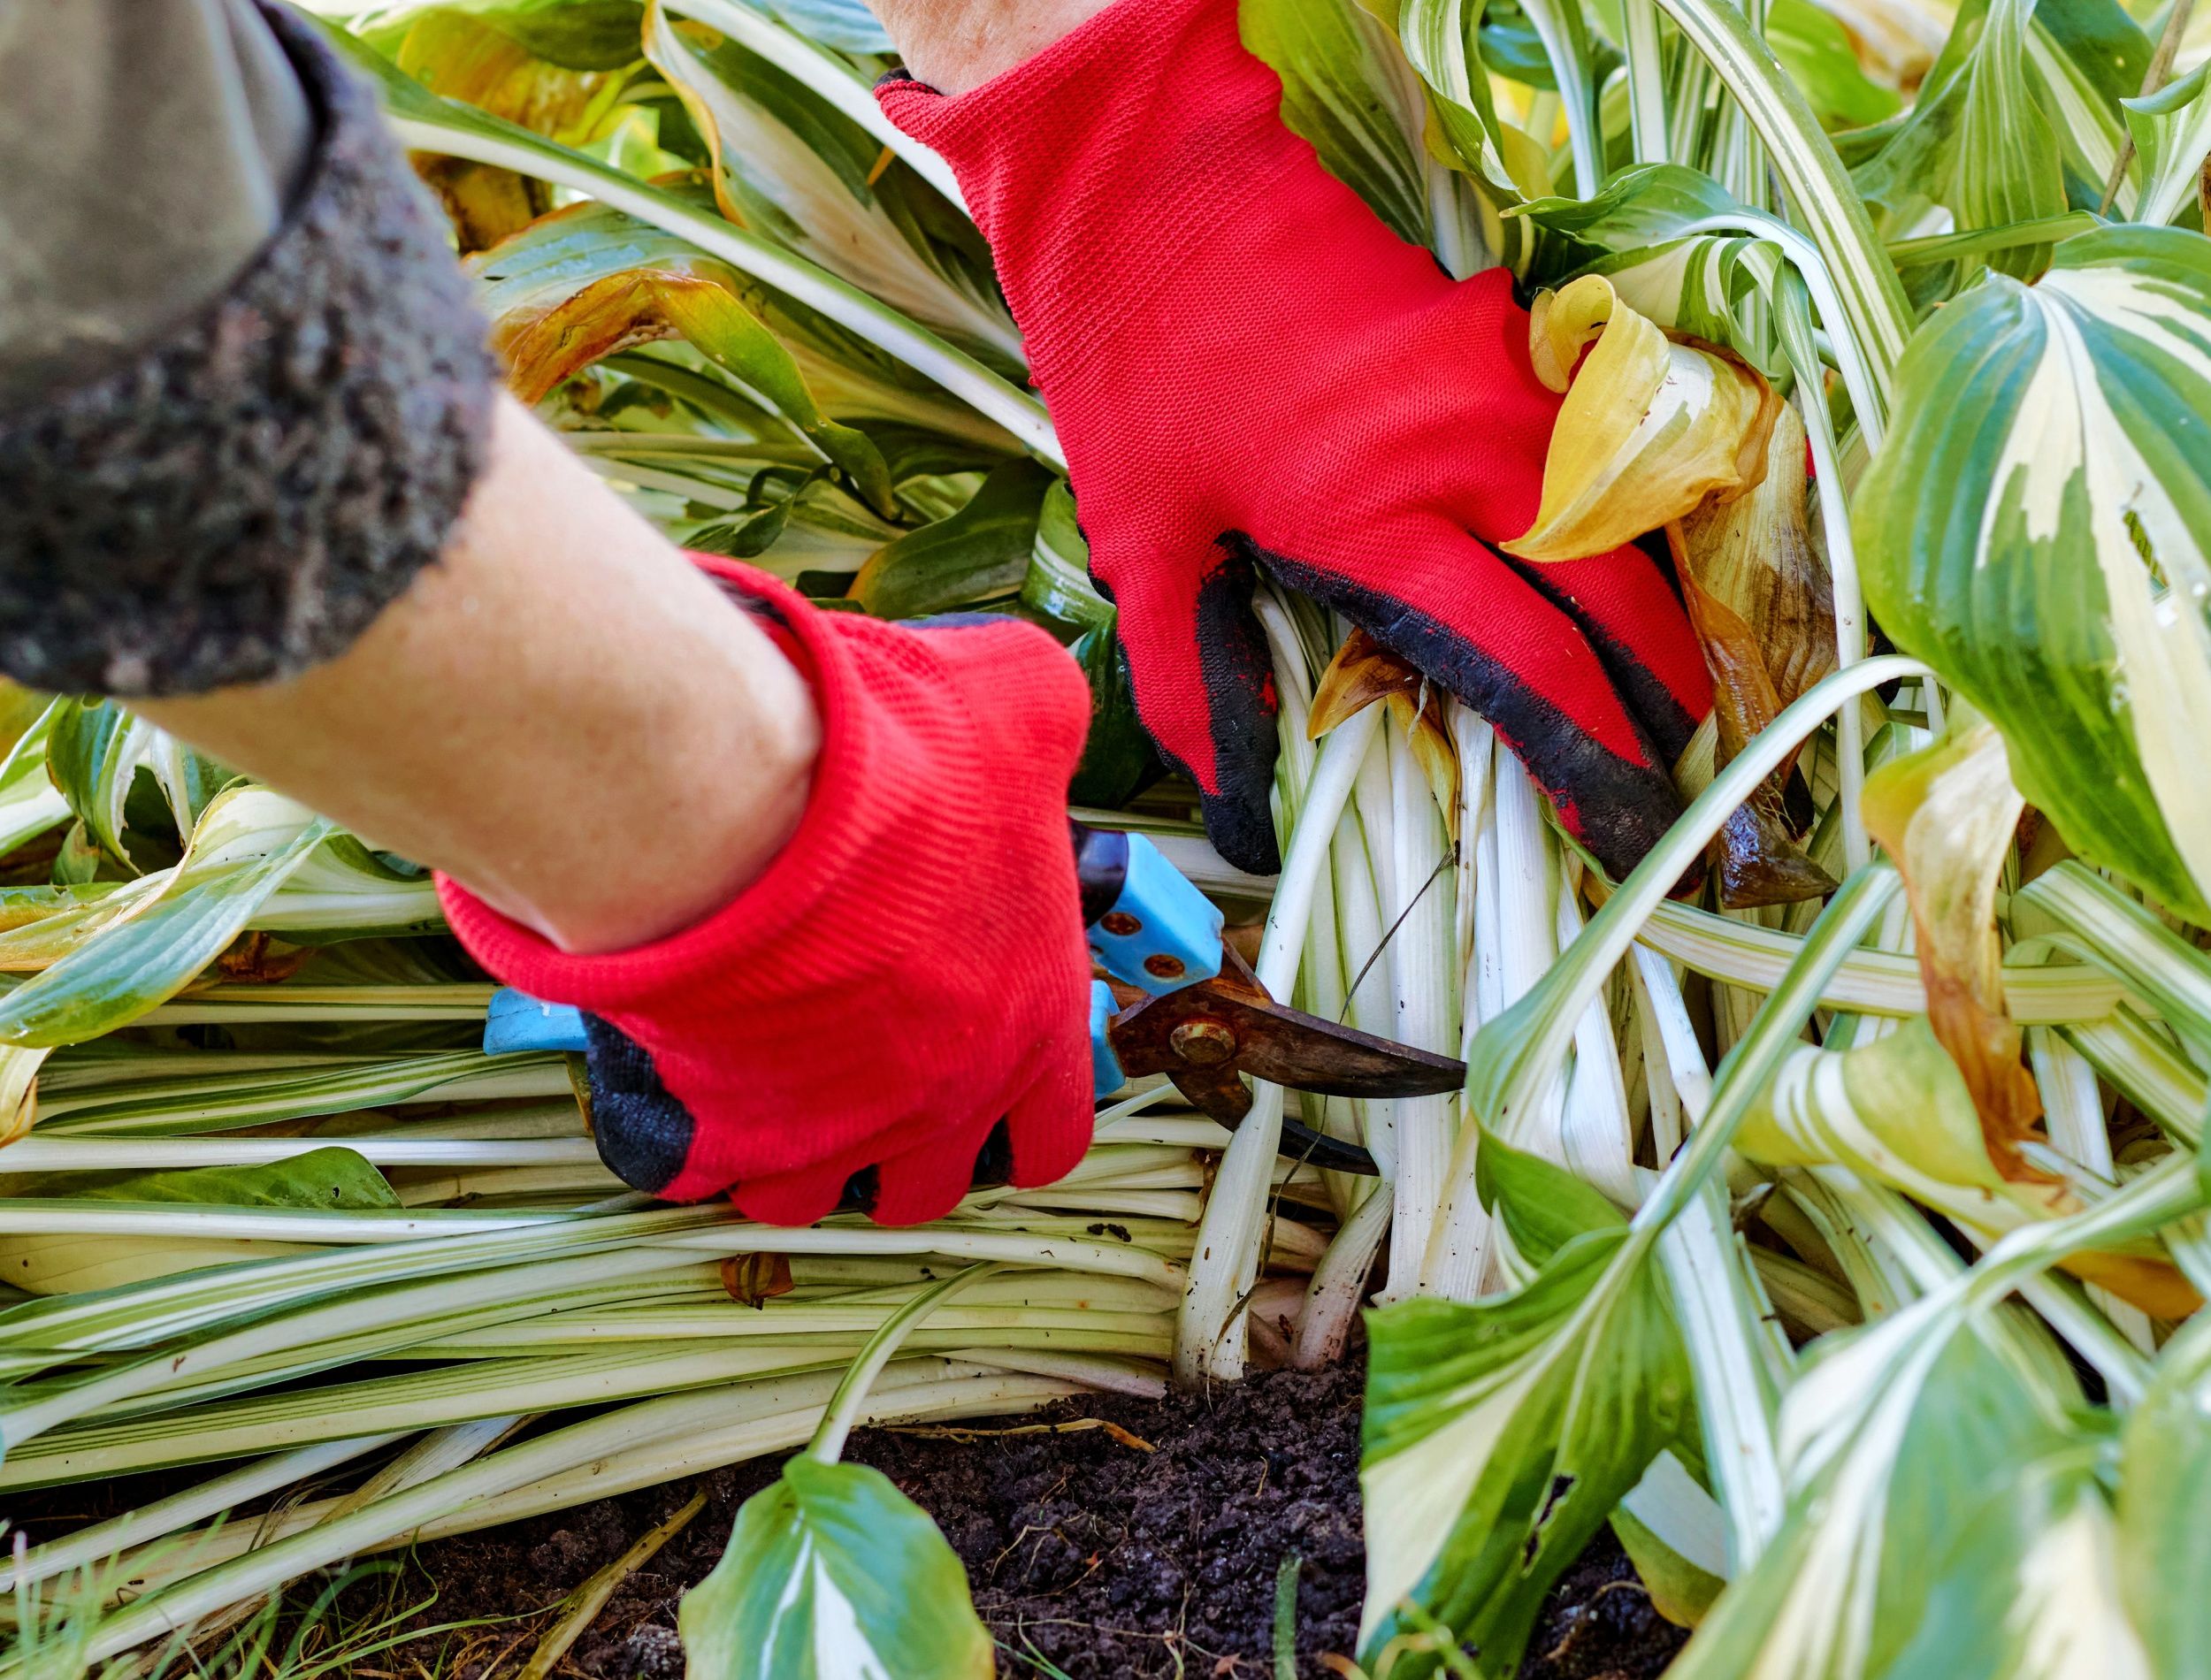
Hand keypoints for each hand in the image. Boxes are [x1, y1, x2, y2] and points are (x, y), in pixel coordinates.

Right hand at [440, 559, 1098, 1226]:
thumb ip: (1045, 715)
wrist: (741, 806)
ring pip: (814, 1195)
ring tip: (766, 1067)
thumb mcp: (1016, 702)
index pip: (1055, 1136)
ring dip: (795, 1145)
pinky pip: (702, 1174)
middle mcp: (943, 1100)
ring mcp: (831, 1130)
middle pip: (931, 1184)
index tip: (977, 1075)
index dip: (1018, 1113)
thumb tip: (1042, 703)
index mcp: (1028, 1023)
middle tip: (858, 1065)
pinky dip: (692, 1134)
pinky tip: (686, 1064)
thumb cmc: (890, 766)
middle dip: (900, 1140)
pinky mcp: (723, 1135)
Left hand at [878, 0, 1713, 876]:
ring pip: (1633, 516)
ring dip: (1667, 610)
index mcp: (1375, 523)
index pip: (1530, 667)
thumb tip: (1238, 816)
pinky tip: (1634, 576)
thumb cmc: (1138, 372)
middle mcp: (1467, 454)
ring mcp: (1504, 382)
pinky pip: (1604, 447)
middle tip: (1691, 774)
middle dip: (1669, 695)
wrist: (1157, 190)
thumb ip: (1192, 687)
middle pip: (1619, 598)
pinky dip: (1634, 521)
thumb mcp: (1140, 546)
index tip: (1626, 826)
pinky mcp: (1514, 332)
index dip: (1592, 760)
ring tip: (1685, 694)